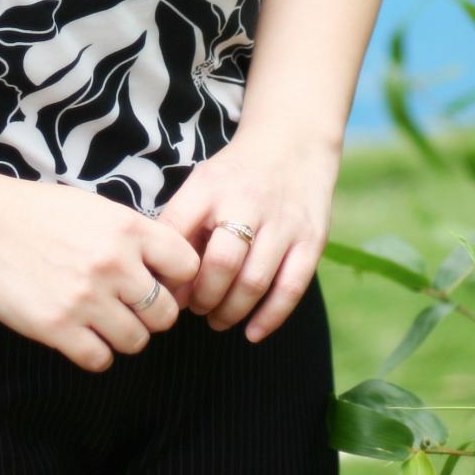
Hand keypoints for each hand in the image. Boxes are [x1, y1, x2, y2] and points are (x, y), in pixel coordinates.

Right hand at [0, 171, 201, 373]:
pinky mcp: (57, 328)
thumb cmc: (35, 211)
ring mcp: (86, 299)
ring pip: (137, 341)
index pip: (186, 265)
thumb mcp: (94, 207)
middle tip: (129, 306)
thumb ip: (131, 235)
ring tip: (102, 320)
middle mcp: (113, 264)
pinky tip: (80, 334)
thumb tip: (164, 267)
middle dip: (152, 314)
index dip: (177, 277)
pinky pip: (100, 359)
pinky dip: (95, 352)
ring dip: (124, 335)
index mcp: (127, 227)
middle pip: (166, 313)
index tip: (159, 280)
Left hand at [155, 130, 340, 342]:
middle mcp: (247, 202)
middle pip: (220, 264)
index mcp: (210, 186)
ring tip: (217, 319)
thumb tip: (165, 285)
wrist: (293, 142)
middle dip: (203, 297)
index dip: (167, 271)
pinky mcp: (312, 240)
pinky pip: (290, 289)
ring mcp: (283, 222)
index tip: (163, 292)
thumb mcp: (202, 184)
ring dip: (230, 311)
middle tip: (196, 308)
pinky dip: (270, 318)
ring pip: (254, 282)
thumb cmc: (236, 174)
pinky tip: (252, 332)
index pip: (177, 231)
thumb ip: (182, 226)